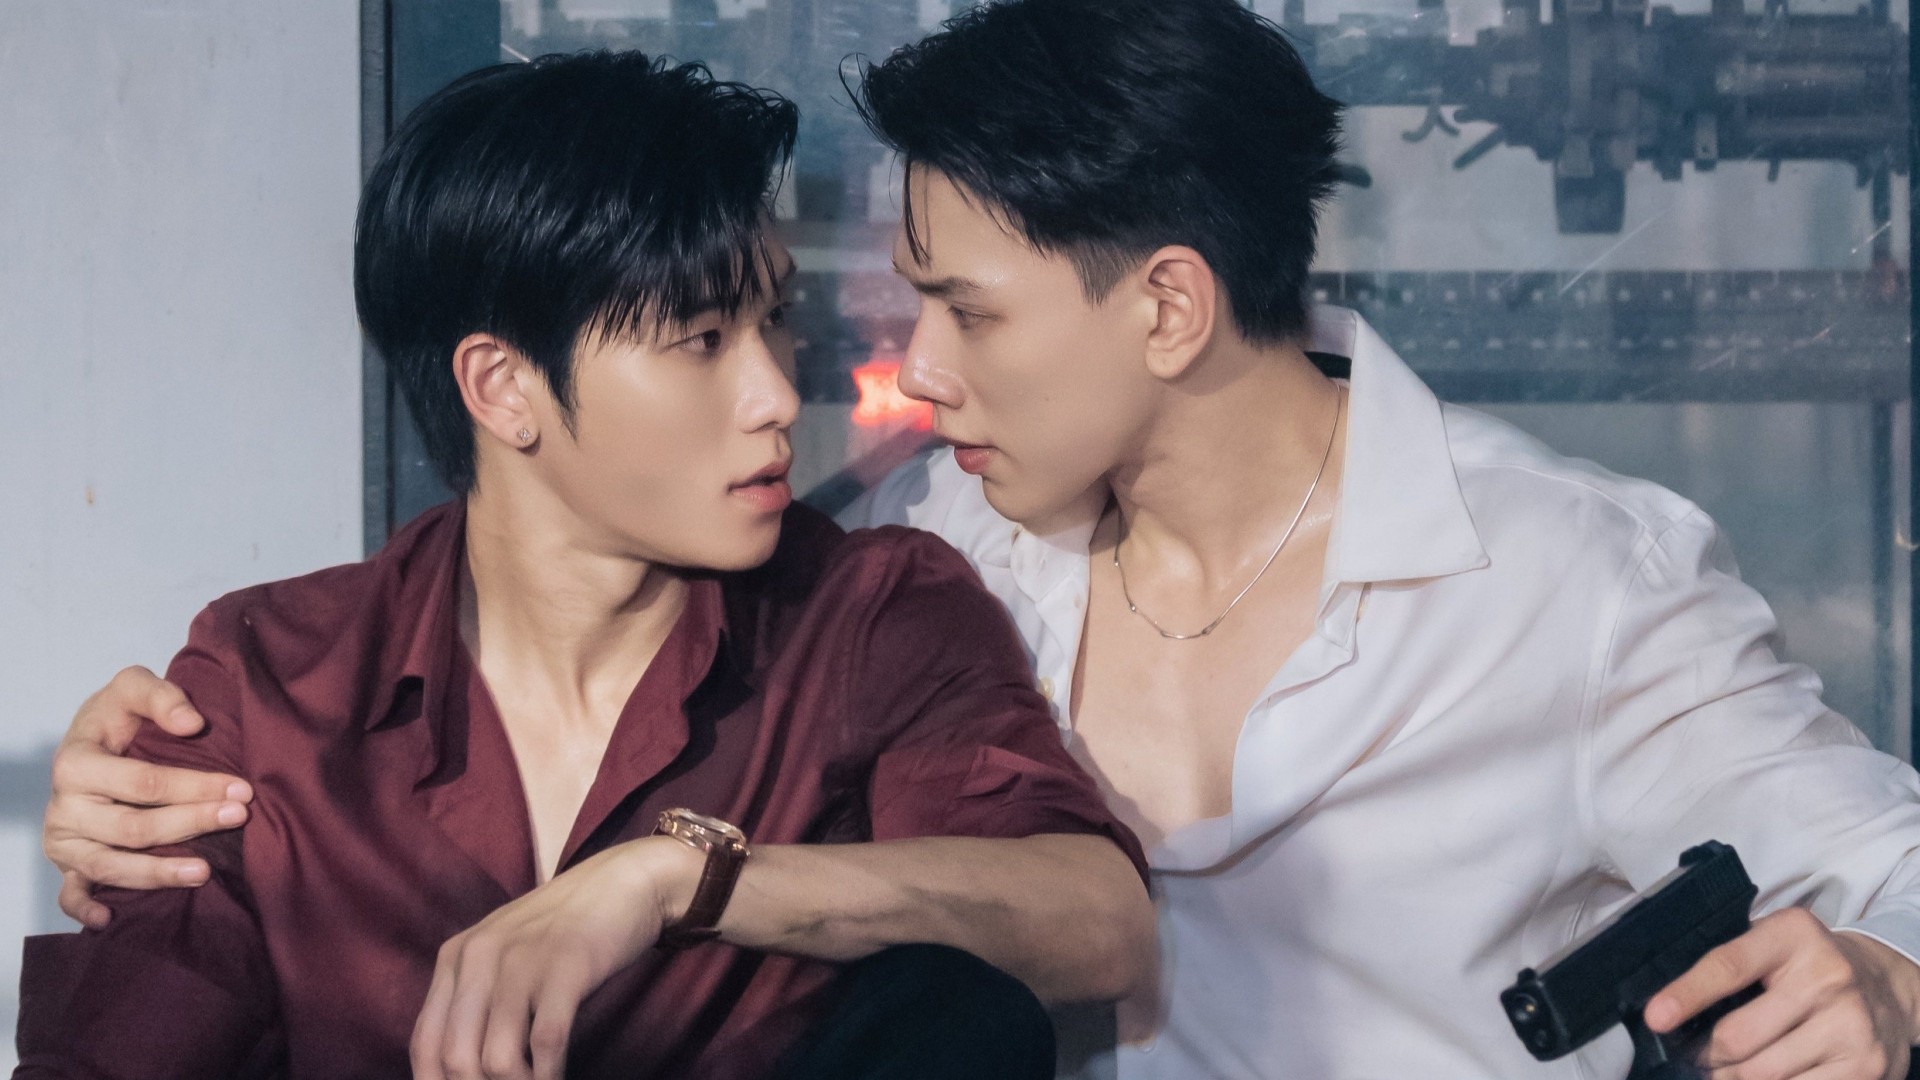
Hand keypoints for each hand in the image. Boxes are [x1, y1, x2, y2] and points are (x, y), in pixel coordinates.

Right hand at [43, 666, 252, 926]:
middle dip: (190, 824)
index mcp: (76, 763)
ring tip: (205, 872)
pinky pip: (70, 894)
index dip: (195, 787)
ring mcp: (63, 840)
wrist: (87, 742)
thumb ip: (160, 696)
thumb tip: (192, 723)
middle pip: (132, 827)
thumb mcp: (130, 689)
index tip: (241, 789)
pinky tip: (112, 919)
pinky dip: (86, 910)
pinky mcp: (66, 864)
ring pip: (109, 866)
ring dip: (158, 873)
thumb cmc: (116, 719)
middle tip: (239, 817)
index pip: (144, 783)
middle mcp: (64, 807)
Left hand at [410, 837, 701, 1079]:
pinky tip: (558, 1077)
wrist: (623, 880)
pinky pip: (546, 1041)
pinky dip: (550, 1074)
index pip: (425, 1044)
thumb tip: (464, 1069)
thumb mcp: (504, 953)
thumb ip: (477, 998)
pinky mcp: (566, 966)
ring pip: (498, 1060)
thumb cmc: (564, 929)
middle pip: (458, 1060)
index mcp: (456, 956)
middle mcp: (480, 957)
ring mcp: (522, 960)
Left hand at [1646, 907, 1919, 1079]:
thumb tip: (1669, 1008)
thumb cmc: (1807, 966)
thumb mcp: (1772, 943)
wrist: (1886, 987)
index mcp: (1791, 935)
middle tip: (1694, 1055)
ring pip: (1761, 1074)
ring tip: (1726, 1068)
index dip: (1686, 995)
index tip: (1656, 1018)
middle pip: (1738, 1036)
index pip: (1727, 966)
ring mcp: (1849, 1025)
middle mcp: (1826, 977)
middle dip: (1705, 1053)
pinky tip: (1766, 1075)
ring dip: (1731, 1077)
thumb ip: (1728, 963)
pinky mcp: (1864, 1068)